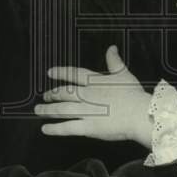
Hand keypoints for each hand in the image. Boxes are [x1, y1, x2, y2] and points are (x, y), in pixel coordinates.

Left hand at [37, 46, 152, 148]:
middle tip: (44, 96)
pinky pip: (67, 128)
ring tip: (38, 110)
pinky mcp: (87, 127)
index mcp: (95, 82)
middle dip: (52, 94)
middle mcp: (86, 95)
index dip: (61, 72)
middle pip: (64, 93)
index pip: (74, 74)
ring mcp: (85, 112)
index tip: (50, 72)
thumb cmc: (133, 94)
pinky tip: (45, 129)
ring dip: (48, 110)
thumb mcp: (124, 74)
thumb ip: (114, 61)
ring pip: (61, 109)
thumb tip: (111, 48)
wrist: (138, 113)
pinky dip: (55, 129)